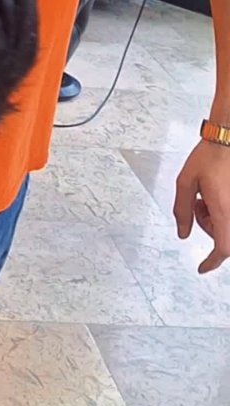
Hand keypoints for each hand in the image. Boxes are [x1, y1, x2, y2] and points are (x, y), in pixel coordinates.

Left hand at [174, 138, 229, 272]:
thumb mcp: (186, 182)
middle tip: (196, 206)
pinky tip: (214, 193)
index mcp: (225, 211)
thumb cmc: (210, 156)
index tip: (202, 268)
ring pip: (228, 226)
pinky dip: (222, 211)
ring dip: (214, 218)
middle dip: (207, 227)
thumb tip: (182, 232)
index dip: (212, 262)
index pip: (223, 249)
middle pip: (224, 238)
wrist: (229, 137)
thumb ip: (182, 210)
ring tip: (204, 196)